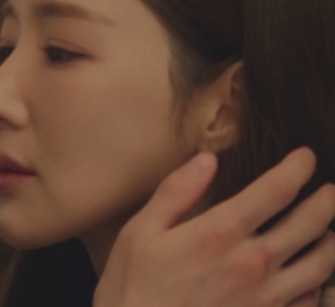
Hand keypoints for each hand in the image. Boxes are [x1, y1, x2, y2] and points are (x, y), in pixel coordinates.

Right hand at [95, 147, 334, 306]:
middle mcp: (252, 264)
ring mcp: (265, 299)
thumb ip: (175, 193)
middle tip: (329, 191)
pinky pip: (309, 302)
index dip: (298, 168)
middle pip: (310, 224)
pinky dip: (317, 286)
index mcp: (220, 233)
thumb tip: (206, 160)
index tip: (305, 156)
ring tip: (328, 231)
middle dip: (326, 201)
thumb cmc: (132, 290)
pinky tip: (310, 279)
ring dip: (330, 242)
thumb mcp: (139, 233)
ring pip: (321, 265)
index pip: (276, 190)